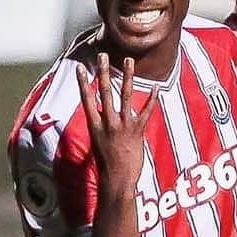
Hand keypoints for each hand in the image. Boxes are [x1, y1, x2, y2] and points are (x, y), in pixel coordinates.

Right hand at [76, 53, 157, 189]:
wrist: (117, 181)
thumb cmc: (107, 166)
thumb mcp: (98, 145)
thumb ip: (101, 128)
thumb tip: (100, 119)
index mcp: (94, 126)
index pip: (86, 100)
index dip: (82, 83)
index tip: (79, 68)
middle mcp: (107, 123)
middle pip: (104, 92)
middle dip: (103, 72)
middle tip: (102, 55)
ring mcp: (122, 126)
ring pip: (125, 96)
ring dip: (127, 77)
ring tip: (128, 61)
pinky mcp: (137, 131)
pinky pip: (145, 112)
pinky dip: (151, 99)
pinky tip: (156, 87)